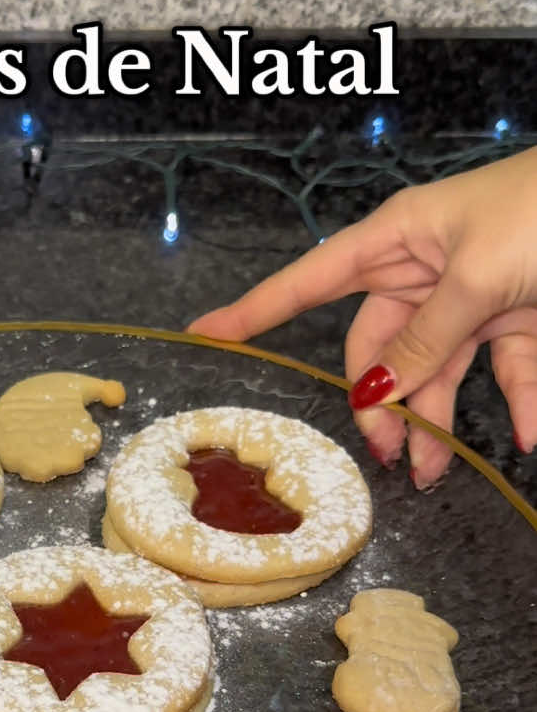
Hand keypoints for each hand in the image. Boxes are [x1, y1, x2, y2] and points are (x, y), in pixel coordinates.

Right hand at [187, 148, 536, 488]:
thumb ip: (425, 339)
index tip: (206, 333)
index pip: (311, 280)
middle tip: (388, 457)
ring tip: (439, 474)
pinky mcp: (523, 315)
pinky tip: (525, 439)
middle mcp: (429, 268)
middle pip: (381, 348)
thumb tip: (377, 392)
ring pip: (440, 370)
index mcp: (401, 238)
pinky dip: (518, 406)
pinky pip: (507, 370)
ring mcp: (476, 295)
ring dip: (440, 423)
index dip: (257, 310)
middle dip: (381, 404)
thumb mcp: (479, 275)